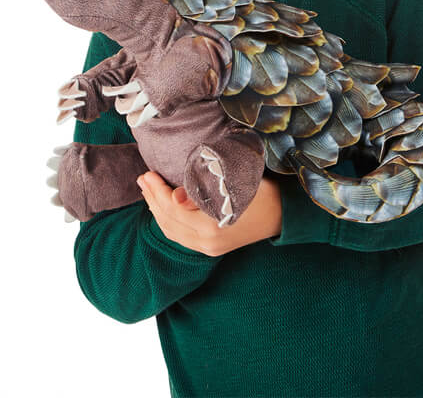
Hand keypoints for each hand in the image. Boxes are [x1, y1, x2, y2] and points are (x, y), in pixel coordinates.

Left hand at [137, 171, 281, 256]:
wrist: (280, 214)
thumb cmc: (259, 192)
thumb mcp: (233, 186)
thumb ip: (202, 191)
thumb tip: (175, 197)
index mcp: (211, 227)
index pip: (172, 209)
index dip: (158, 191)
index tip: (148, 173)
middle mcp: (206, 242)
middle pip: (168, 221)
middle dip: (152, 198)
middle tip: (142, 178)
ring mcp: (208, 248)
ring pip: (172, 231)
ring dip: (156, 210)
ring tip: (147, 190)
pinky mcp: (210, 248)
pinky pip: (180, 237)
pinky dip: (167, 222)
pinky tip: (161, 209)